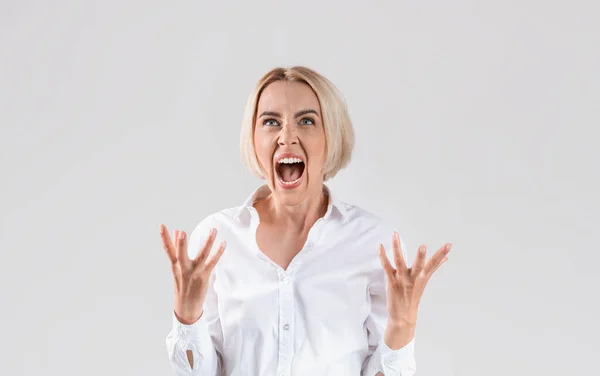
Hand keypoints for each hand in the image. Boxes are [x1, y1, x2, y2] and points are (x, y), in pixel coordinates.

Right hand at [160, 224, 225, 323]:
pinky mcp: (204, 277)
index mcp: (175, 265)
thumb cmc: (182, 284)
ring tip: (213, 230)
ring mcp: (194, 273)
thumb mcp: (177, 267)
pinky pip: (212, 263)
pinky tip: (223, 244)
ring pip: (201, 256)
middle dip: (180, 245)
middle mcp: (183, 269)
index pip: (167, 249)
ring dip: (208, 242)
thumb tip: (176, 231)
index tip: (161, 225)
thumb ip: (177, 248)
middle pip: (180, 255)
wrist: (186, 307)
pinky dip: (218, 253)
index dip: (164, 237)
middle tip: (181, 232)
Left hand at [378, 232, 450, 346]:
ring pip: (399, 262)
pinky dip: (382, 256)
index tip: (449, 244)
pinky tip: (380, 246)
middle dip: (421, 257)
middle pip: (419, 266)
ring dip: (397, 248)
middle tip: (423, 247)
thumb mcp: (425, 281)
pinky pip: (386, 267)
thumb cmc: (414, 296)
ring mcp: (402, 280)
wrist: (403, 315)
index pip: (434, 263)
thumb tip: (445, 258)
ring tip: (395, 235)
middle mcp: (414, 278)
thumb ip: (434, 267)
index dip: (441, 254)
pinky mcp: (391, 281)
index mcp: (423, 277)